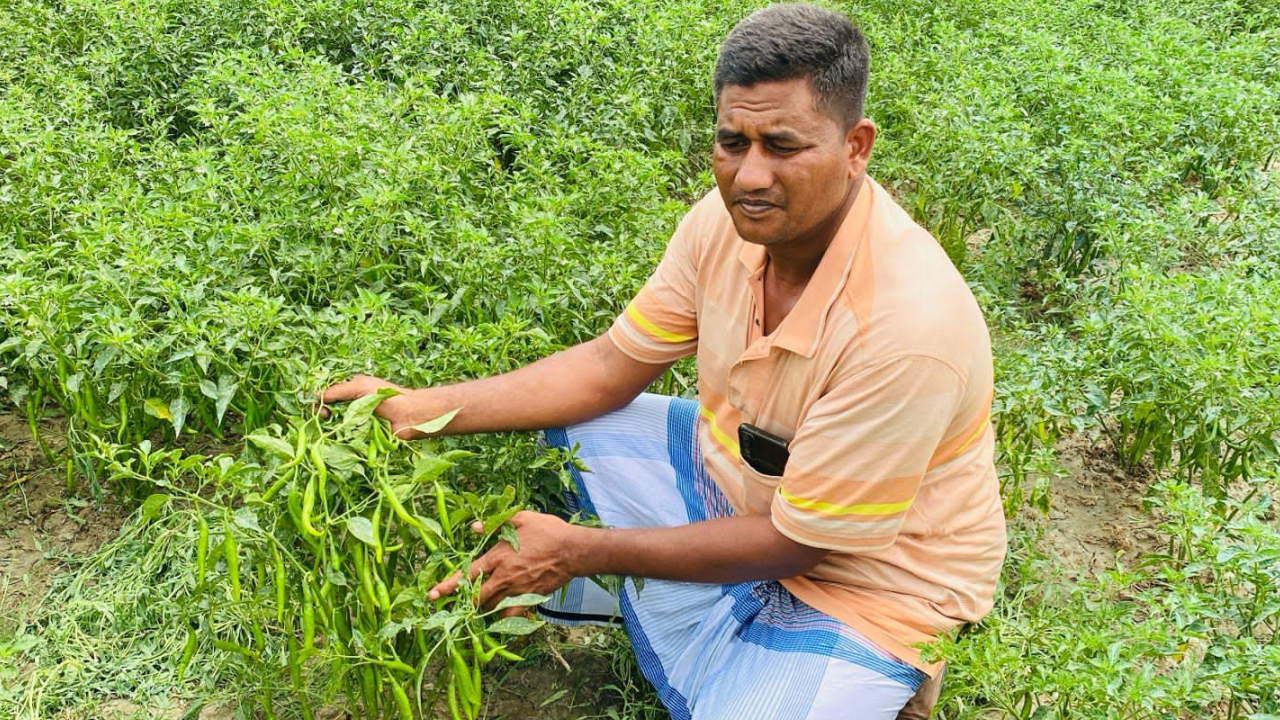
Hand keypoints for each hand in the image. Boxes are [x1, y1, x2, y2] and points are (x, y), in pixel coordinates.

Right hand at [317, 374, 447, 439]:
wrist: (411, 416)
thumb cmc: (389, 397)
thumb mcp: (361, 387)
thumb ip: (338, 391)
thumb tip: (316, 395)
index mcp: (353, 390)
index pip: (328, 395)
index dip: (321, 401)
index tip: (321, 407)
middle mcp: (353, 406)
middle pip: (330, 412)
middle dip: (324, 415)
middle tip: (326, 418)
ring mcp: (358, 421)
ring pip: (337, 426)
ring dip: (332, 428)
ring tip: (333, 429)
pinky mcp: (364, 435)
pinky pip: (348, 438)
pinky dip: (343, 439)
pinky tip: (340, 440)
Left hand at [428, 511, 589, 616]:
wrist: (574, 551)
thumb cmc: (548, 531)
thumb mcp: (521, 519)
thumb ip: (496, 523)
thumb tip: (473, 527)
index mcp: (498, 557)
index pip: (467, 574)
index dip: (448, 586)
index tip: (432, 595)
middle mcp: (504, 577)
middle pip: (475, 597)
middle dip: (461, 602)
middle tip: (450, 605)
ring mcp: (517, 590)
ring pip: (491, 607)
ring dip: (480, 607)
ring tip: (473, 606)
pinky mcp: (530, 598)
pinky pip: (511, 613)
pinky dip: (502, 615)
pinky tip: (498, 612)